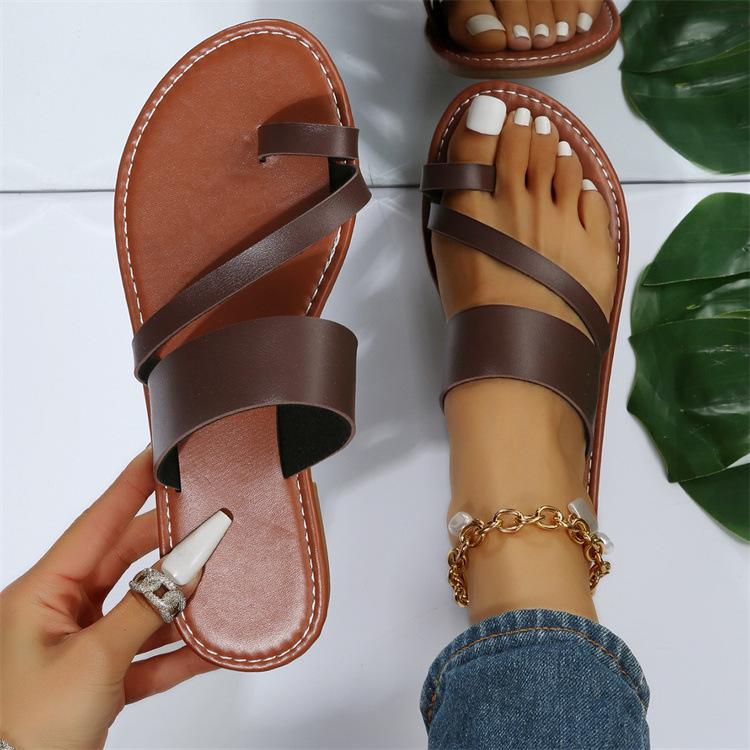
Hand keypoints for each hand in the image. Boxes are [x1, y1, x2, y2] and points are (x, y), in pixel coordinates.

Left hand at [0, 448, 228, 749]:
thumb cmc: (27, 731)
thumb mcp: (92, 660)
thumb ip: (146, 610)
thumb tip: (187, 570)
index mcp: (41, 594)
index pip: (94, 523)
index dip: (128, 486)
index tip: (156, 454)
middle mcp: (59, 612)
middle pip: (125, 562)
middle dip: (168, 548)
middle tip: (208, 523)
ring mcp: (81, 644)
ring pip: (142, 608)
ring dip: (179, 604)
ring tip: (219, 583)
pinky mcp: (100, 677)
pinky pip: (148, 652)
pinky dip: (178, 651)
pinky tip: (211, 647)